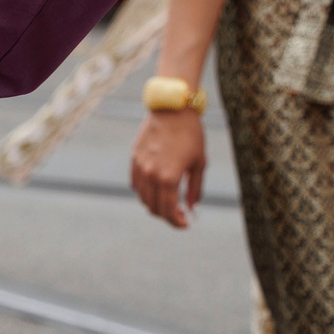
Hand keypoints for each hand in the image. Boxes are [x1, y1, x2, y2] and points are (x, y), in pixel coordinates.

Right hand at [130, 108, 206, 227]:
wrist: (172, 109)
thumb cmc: (191, 135)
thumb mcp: (199, 163)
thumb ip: (194, 189)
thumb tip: (191, 208)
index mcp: (169, 178)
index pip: (169, 210)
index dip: (177, 222)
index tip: (186, 224)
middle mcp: (151, 174)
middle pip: (154, 207)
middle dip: (167, 216)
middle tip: (179, 215)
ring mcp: (140, 166)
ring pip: (142, 197)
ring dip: (154, 205)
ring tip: (168, 203)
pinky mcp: (134, 157)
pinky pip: (135, 183)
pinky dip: (144, 191)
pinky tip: (156, 189)